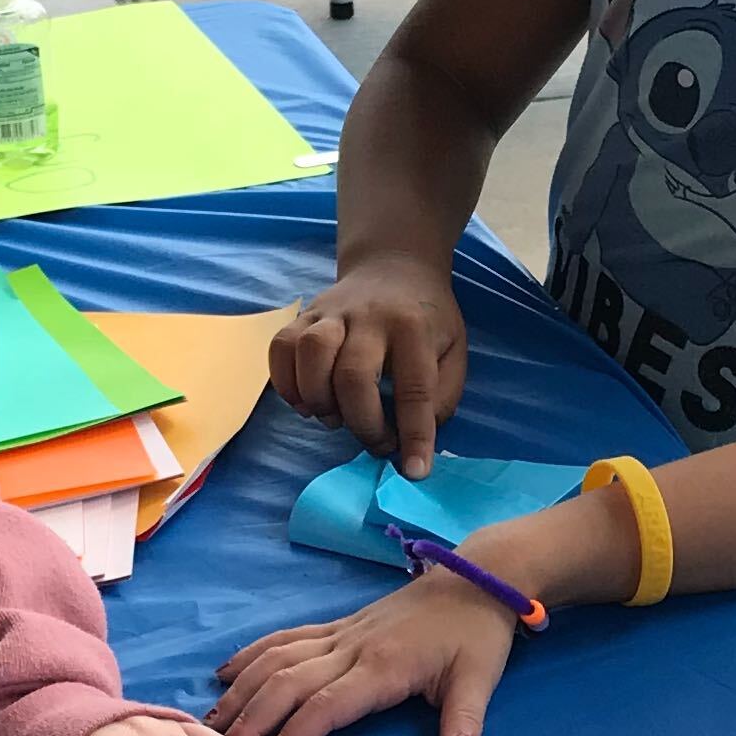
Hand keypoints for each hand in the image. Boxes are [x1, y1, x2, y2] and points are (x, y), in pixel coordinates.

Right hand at [215, 573, 517, 735]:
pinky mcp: (337, 626)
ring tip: (211, 723)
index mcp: (382, 667)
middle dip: (251, 720)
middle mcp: (351, 648)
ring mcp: (340, 634)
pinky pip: (285, 638)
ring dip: (242, 690)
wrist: (475, 580)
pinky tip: (225, 673)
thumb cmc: (476, 635)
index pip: (325, 706)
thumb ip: (465, 719)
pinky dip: (251, 653)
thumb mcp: (480, 678)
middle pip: (287, 683)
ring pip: (277, 658)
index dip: (291, 735)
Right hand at [274, 260, 465, 478]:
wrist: (395, 265)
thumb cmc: (427, 319)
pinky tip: (305, 402)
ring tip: (333, 418)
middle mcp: (370, 317)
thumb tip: (415, 443)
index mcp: (414, 327)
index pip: (414, 387)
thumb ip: (442, 395)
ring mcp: (331, 313)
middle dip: (361, 423)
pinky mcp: (304, 314)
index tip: (413, 470)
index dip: (414, 434)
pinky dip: (285, 382)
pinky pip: (281, 347)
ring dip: (317, 399)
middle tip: (374, 442)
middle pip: (352, 375)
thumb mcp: (454, 350)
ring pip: (309, 354)